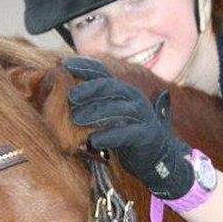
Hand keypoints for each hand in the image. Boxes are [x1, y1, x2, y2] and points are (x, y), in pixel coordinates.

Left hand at [64, 56, 194, 199]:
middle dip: (89, 89)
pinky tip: (94, 141)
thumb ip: (95, 104)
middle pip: (110, 87)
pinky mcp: (146, 135)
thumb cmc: (127, 136)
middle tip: (70, 97)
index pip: (103, 74)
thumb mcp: (110, 116)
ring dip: (95, 113)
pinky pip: (126, 133)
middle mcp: (134, 98)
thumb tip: (67, 94)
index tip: (64, 64)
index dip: (85, 66)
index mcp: (123, 91)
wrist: (157, 157)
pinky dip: (109, 136)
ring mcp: (142, 116)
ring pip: (117, 109)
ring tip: (77, 119)